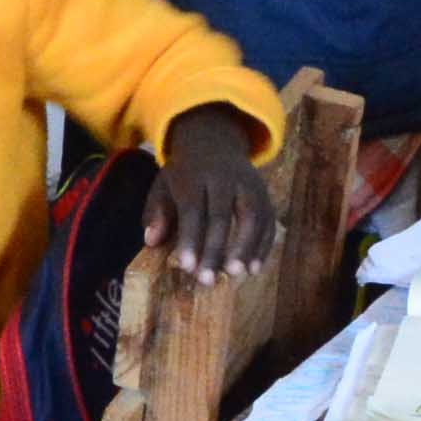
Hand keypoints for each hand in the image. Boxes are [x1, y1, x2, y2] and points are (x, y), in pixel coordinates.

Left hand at [152, 104, 280, 281]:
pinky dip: (263, 245)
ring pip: (252, 216)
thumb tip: (151, 241)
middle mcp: (224, 178)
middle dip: (216, 249)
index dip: (191, 239)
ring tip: (237, 274)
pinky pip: (268, 220)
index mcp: (193, 176)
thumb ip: (157, 212)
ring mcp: (248, 184)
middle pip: (222, 215)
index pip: (193, 210)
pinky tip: (255, 268)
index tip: (188, 267)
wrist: (215, 140)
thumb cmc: (185, 174)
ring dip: (246, 248)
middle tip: (208, 279)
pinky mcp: (265, 193)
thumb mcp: (163, 184)